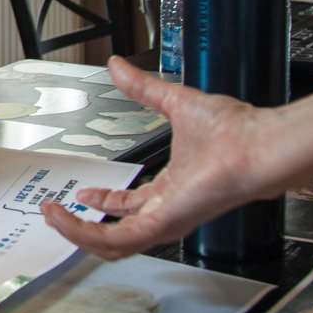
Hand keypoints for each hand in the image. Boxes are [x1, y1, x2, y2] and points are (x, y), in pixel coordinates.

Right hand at [40, 56, 275, 258]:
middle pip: (116, 232)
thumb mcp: (175, 103)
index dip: (103, 200)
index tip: (83, 192)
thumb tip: (119, 67)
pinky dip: (84, 233)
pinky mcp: (161, 225)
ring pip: (110, 244)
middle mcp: (168, 209)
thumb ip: (143, 87)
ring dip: (76, 233)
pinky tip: (66, 218)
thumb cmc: (238, 132)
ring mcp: (164, 220)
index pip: (131, 205)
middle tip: (56, 213)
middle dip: (81, 224)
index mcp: (174, 187)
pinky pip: (114, 241)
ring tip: (52, 217)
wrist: (260, 146)